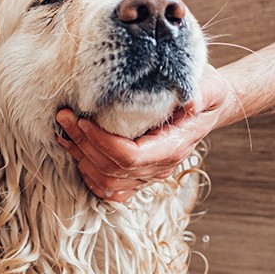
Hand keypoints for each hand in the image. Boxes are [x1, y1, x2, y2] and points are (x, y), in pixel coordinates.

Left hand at [56, 64, 230, 201]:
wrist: (210, 107)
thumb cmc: (206, 91)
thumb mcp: (209, 85)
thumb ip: (201, 92)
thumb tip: (191, 101)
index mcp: (173, 146)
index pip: (131, 157)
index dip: (102, 142)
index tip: (84, 119)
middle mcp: (160, 166)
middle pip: (113, 169)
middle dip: (84, 145)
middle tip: (65, 117)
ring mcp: (149, 174)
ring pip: (107, 182)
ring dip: (81, 159)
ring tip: (65, 132)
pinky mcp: (139, 174)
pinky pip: (111, 188)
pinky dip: (89, 175)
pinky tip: (77, 153)